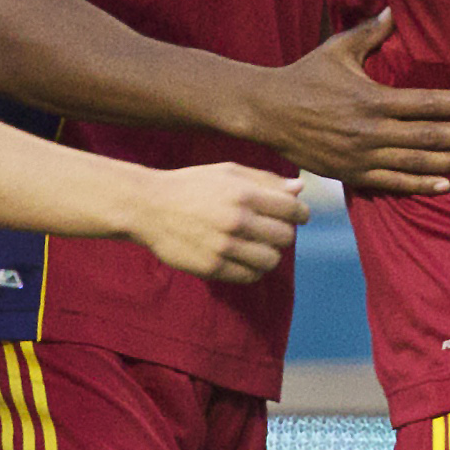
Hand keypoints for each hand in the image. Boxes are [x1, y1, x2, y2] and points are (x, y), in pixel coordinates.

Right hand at [128, 161, 307, 282]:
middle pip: (285, 237)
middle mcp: (236, 221)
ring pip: (271, 260)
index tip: (297, 216)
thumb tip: (300, 189)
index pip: (292, 210)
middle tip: (270, 230)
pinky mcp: (211, 267)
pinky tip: (243, 258)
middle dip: (283, 233)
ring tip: (257, 246)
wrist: (148, 207)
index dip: (301, 214)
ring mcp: (223, 247)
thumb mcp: (227, 173)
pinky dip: (253, 269)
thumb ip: (265, 180)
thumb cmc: (191, 186)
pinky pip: (249, 276)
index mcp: (243, 194)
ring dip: (269, 254)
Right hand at [245, 17, 449, 193]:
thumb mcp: (337, 49)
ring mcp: (361, 155)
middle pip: (430, 136)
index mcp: (373, 98)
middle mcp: (371, 130)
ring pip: (417, 162)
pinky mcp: (350, 173)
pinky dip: (419, 184)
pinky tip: (444, 184)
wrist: (266, 111)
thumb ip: (370, 32)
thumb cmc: (304, 76)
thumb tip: (394, 10)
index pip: (428, 103)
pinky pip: (391, 182)